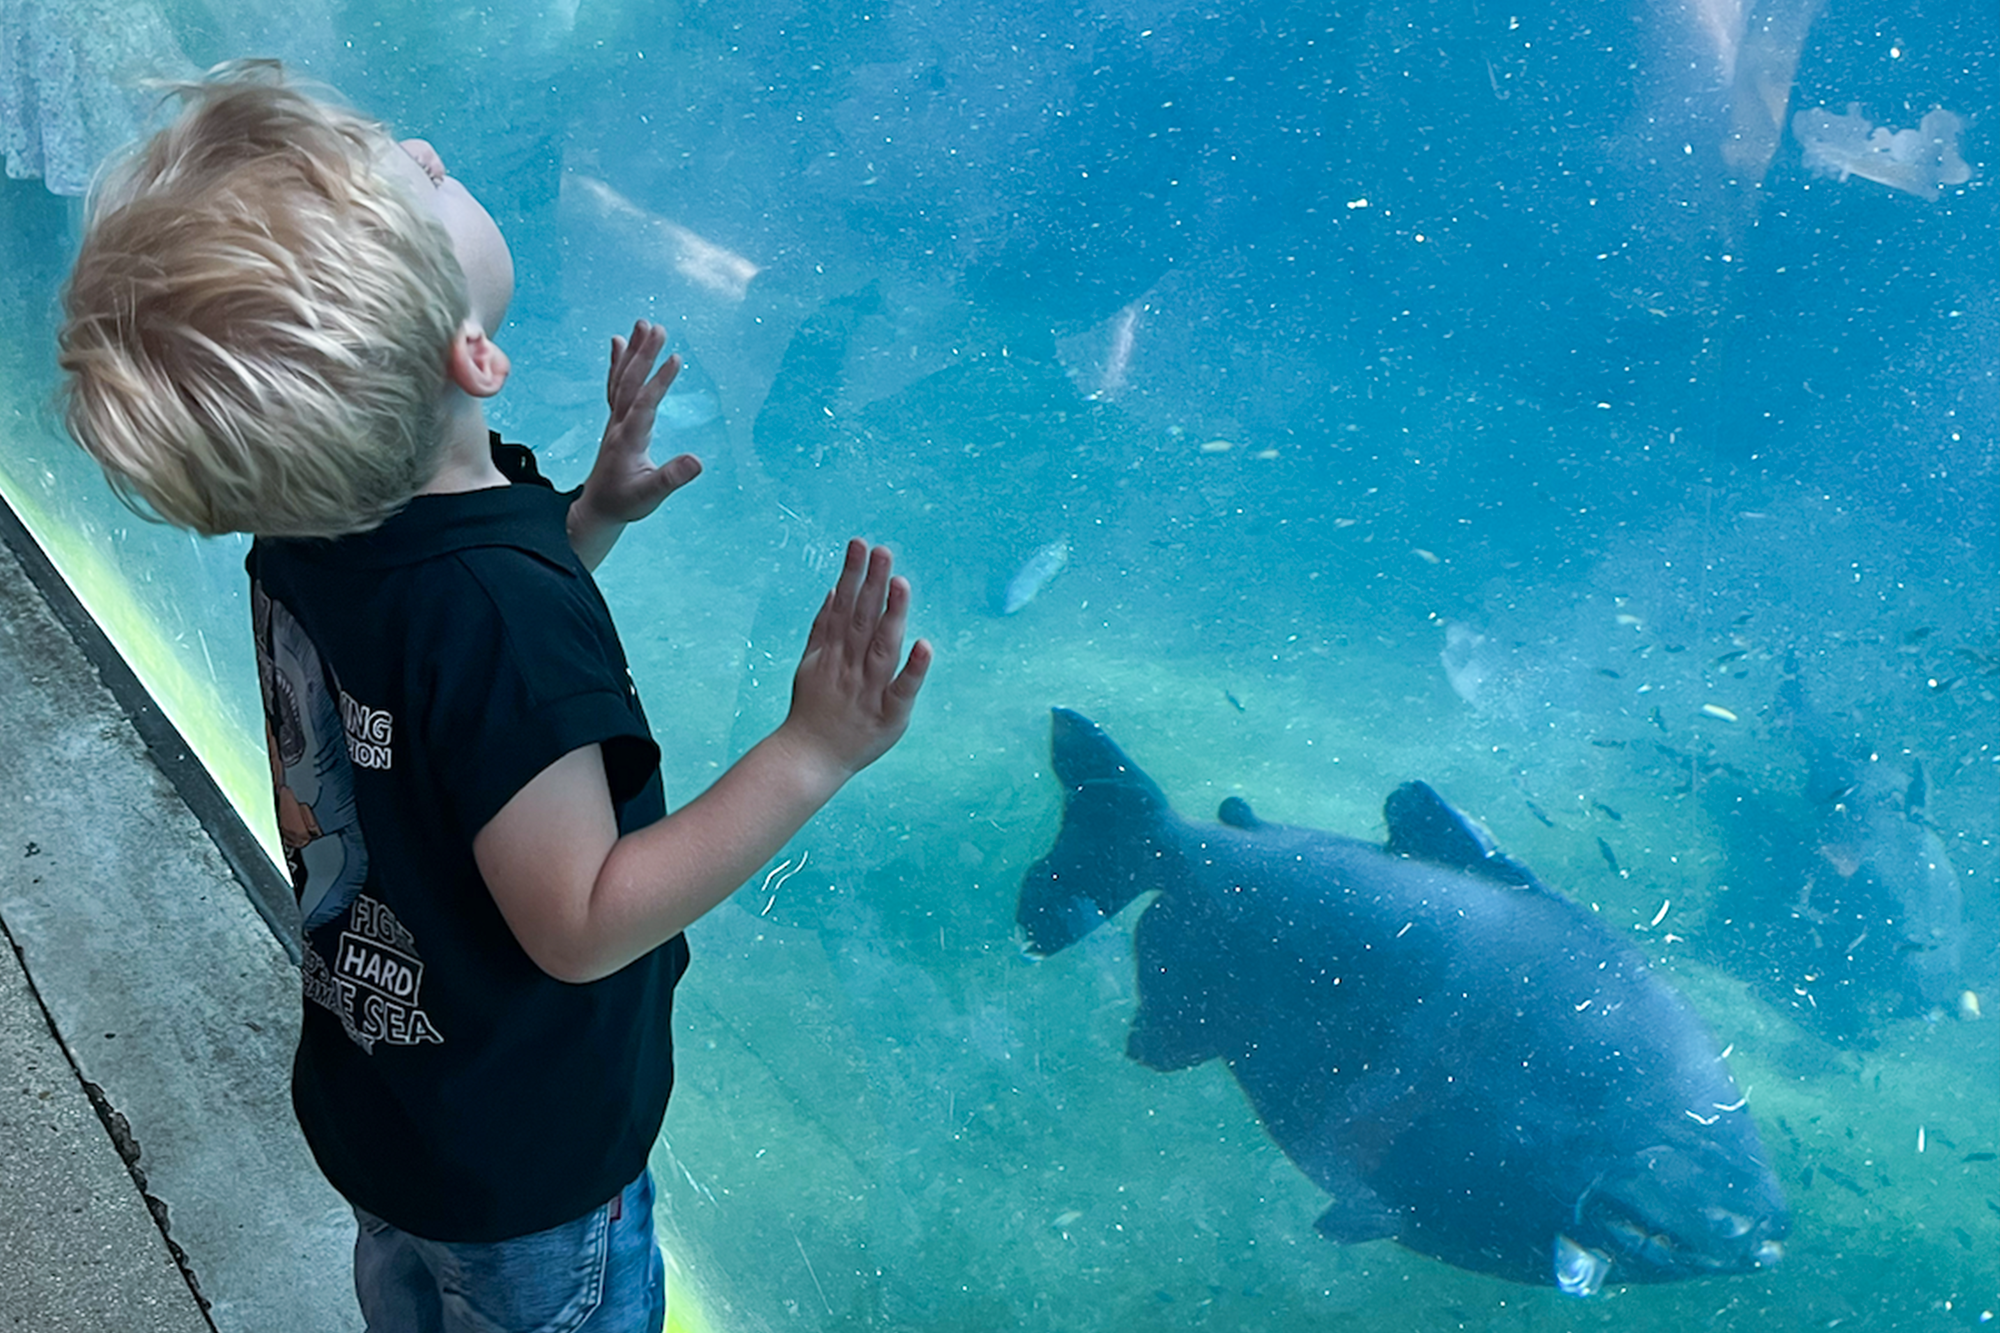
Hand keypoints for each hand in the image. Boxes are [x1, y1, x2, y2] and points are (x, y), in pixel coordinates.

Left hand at [569, 321, 702, 565]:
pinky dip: (618, 362)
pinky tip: (620, 343)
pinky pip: (616, 384)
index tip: (676, 358)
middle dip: (644, 354)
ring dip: (633, 351)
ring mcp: (615, 419)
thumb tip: (698, 461)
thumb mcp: (651, 495)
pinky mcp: (616, 419)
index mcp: (629, 438)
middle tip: (657, 328)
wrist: (598, 507)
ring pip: (622, 378)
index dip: (660, 381)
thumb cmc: (626, 502)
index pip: (645, 404)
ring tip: (642, 325)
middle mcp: (619, 423)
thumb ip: (672, 477)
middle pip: (630, 382)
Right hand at [782, 540, 931, 778]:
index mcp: (834, 653)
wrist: (808, 758)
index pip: (845, 607)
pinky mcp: (889, 715)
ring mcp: (869, 690)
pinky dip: (913, 669)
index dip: (853, 575)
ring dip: (891, 615)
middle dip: (872, 583)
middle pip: (862, 620)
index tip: (860, 545)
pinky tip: (924, 645)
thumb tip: (835, 591)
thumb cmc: (813, 710)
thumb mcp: (810, 664)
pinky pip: (902, 690)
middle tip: (882, 550)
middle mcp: (850, 666)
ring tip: (901, 583)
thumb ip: (821, 628)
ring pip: (882, 647)